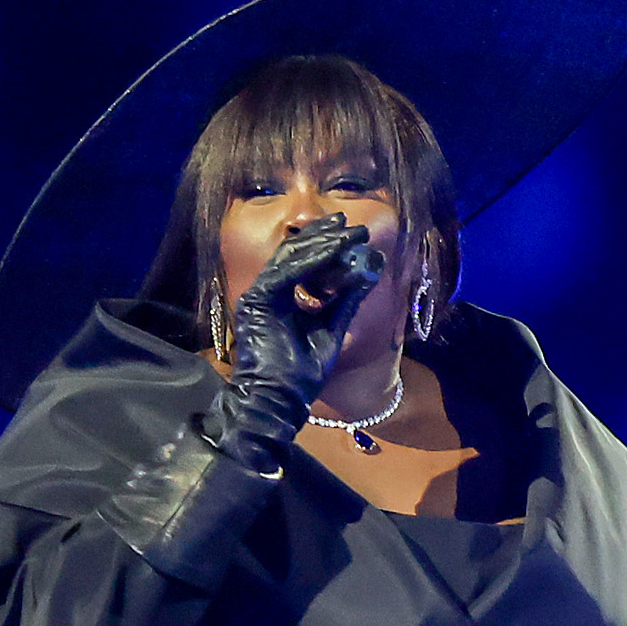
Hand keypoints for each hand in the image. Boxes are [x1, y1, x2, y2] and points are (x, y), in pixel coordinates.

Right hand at [210, 218, 381, 463]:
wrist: (280, 401)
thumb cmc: (302, 374)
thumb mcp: (333, 329)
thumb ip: (347, 300)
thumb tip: (370, 269)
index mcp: (282, 298)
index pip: (303, 263)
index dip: (326, 244)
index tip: (352, 232)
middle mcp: (268, 292)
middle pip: (295, 254)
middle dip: (324, 236)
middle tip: (351, 224)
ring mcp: (259, 295)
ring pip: (291, 258)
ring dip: (321, 243)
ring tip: (348, 233)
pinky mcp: (256, 301)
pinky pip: (285, 273)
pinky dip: (310, 260)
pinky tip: (333, 249)